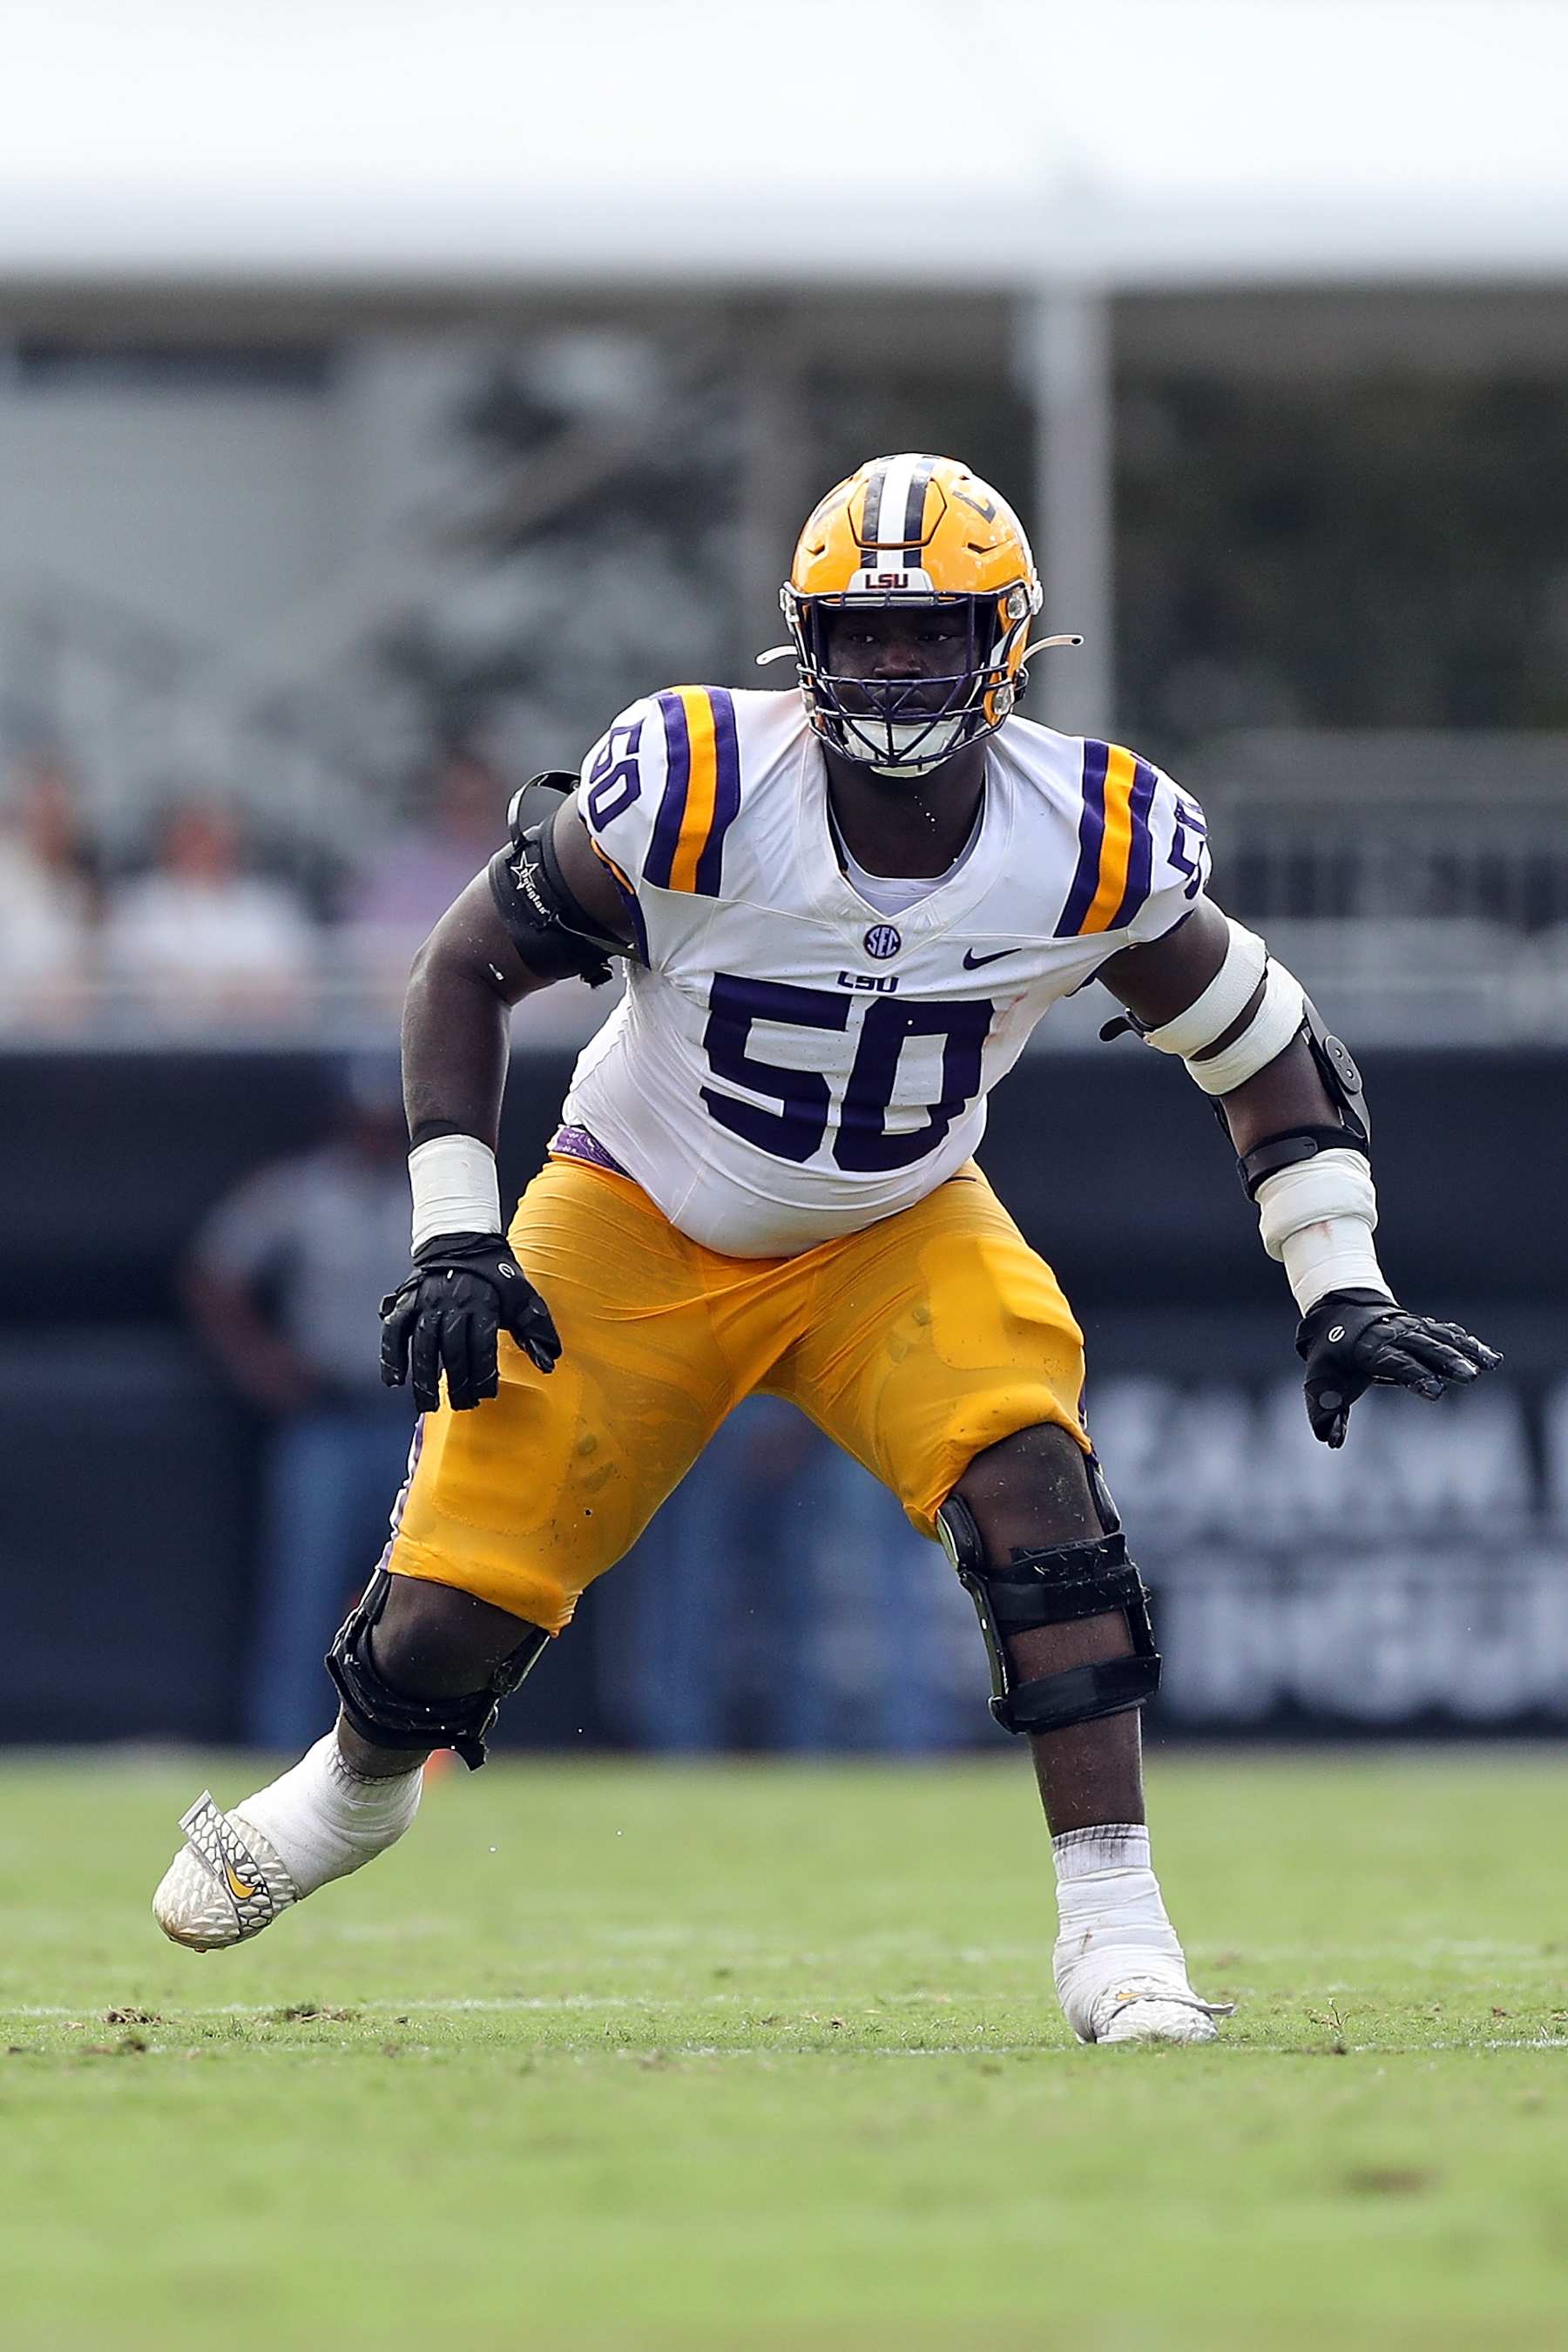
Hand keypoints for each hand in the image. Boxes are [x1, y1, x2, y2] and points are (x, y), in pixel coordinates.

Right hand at [380, 1231, 560, 1410]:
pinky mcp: (406, 1300)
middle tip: (462, 1405)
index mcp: (483, 1304)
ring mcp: (426, 1302)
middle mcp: (452, 1304)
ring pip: (422, 1345)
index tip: (486, 1394)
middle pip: (452, 1350)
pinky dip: (392, 1355)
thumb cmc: (497, 1274)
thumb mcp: (522, 1296)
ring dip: (424, 1378)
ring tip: (427, 1405)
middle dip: (457, 1382)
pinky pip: (394, 1330)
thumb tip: (549, 1363)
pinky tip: (394, 1380)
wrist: (463, 1238)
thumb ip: (535, 1330)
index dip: (483, 1374)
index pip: (481, 1346)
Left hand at [1295, 1287, 1501, 1448]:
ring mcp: (1409, 1328)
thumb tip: (1331, 1441)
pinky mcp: (1422, 1328)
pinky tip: (1491, 1358)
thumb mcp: (1318, 1381)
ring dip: (1465, 1351)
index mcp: (1367, 1348)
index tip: (1436, 1391)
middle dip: (1448, 1361)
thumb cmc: (1329, 1354)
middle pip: (1424, 1347)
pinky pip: (1448, 1334)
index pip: (1394, 1362)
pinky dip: (1469, 1344)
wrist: (1336, 1310)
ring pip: (1441, 1338)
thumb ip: (1325, 1413)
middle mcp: (1392, 1334)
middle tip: (1471, 1377)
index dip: (1416, 1375)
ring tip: (1490, 1364)